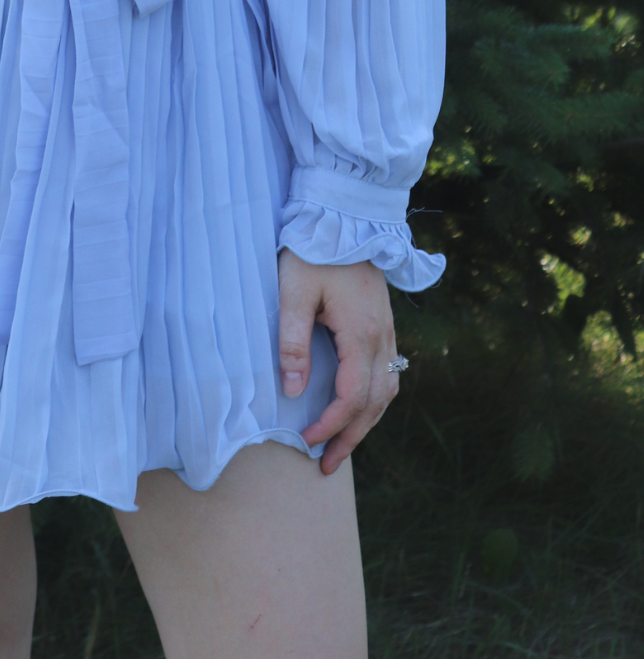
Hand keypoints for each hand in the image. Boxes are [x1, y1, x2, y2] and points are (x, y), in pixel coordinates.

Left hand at [277, 248, 399, 474]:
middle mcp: (382, 337)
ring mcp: (388, 331)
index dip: (331, 425)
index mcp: (361, 334)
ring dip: (366, 422)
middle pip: (374, 404)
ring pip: (387, 392)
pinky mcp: (385, 324)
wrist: (344, 216)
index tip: (308, 441)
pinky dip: (375, 400)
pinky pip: (389, 374)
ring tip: (343, 445)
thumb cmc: (314, 252)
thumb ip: (292, 342)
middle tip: (327, 465)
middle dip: (351, 437)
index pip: (351, 397)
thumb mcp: (294, 292)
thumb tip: (293, 390)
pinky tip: (360, 408)